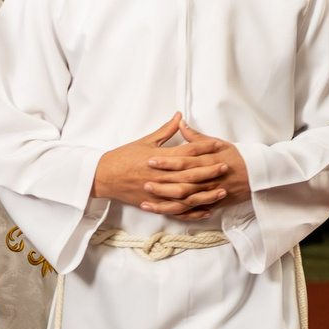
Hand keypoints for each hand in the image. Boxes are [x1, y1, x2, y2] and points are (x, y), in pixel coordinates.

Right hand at [90, 115, 251, 218]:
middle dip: (209, 170)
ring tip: (221, 191)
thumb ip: (166, 130)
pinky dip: (191, 212)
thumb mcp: (145, 141)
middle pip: (190, 174)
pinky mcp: (154, 204)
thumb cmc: (123, 157)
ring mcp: (158, 192)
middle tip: (225, 166)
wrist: (103, 176)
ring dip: (206, 193)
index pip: (187, 152)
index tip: (218, 145)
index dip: (204, 147)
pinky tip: (205, 210)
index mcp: (159, 159)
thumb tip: (180, 116)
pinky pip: (177, 210)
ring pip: (186, 195)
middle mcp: (160, 176)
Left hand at [145, 121, 251, 218]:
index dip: (166, 161)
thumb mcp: (217, 143)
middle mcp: (207, 179)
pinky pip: (193, 211)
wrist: (258, 174)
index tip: (150, 160)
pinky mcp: (212, 204)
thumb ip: (196, 136)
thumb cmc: (236, 157)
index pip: (183, 161)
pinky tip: (164, 213)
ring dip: (165, 203)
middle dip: (162, 184)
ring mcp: (210, 194)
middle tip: (144, 182)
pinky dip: (179, 214)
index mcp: (207, 161)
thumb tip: (180, 122)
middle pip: (182, 183)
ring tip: (147, 203)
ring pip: (185, 201)